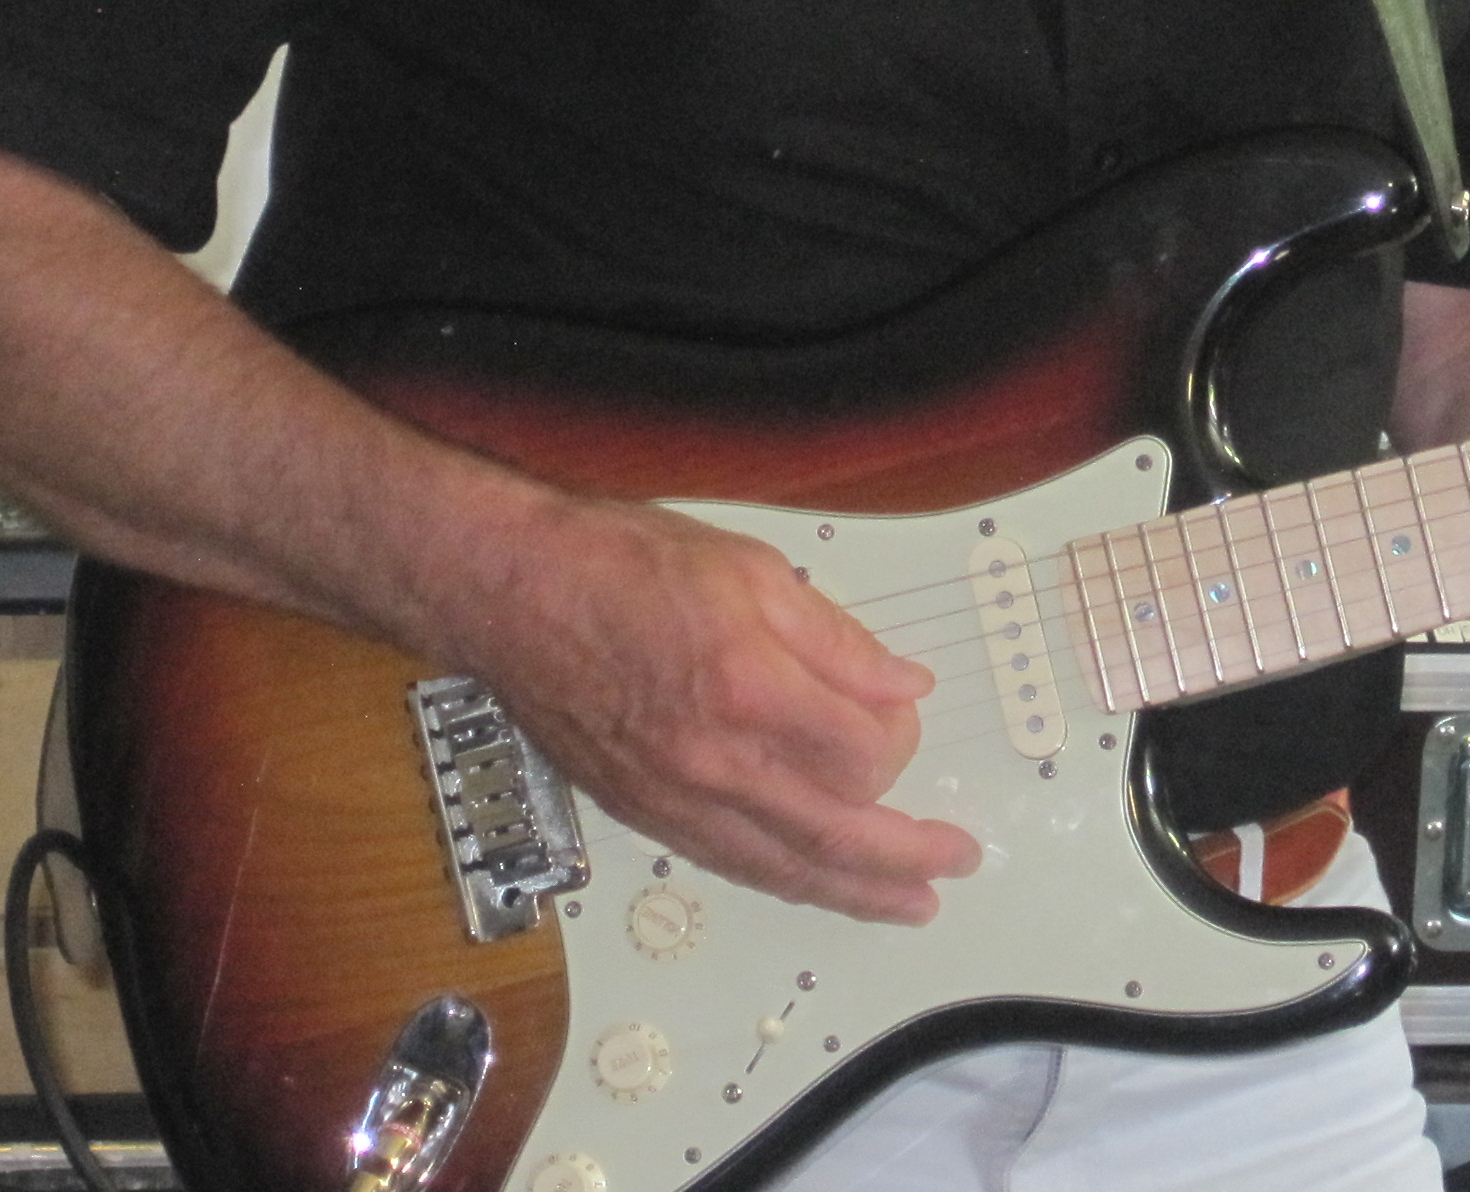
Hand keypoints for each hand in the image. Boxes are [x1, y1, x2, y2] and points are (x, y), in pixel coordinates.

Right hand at [456, 495, 984, 925]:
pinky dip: (788, 882)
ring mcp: (676, 798)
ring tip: (909, 903)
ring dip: (858, 893)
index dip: (901, 735)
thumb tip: (903, 684)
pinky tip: (816, 886)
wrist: (512, 593)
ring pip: (786, 869)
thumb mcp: (751, 569)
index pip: (866, 753)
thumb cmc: (617, 566)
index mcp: (750, 687)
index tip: (902, 709)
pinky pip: (733, 866)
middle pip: (838, 835)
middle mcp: (714, 760)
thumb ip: (838, 638)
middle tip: (957, 859)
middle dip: (909, 855)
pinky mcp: (647, 814)